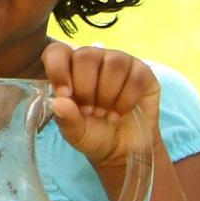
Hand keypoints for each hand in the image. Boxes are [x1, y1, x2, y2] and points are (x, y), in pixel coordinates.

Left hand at [41, 40, 162, 171]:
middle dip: (86, 89)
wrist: (123, 148)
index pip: (57, 52)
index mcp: (70, 69)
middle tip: (90, 111)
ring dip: (107, 94)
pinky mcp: (142, 73)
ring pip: (113, 63)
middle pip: (86, 56)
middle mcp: (94, 59)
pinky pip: (136, 77)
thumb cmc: (94, 133)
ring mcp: (119, 63)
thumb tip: (58, 101)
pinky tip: (120, 113)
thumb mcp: (75, 132)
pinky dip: (127, 100)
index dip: (58, 69)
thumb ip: (65, 117)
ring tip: (104, 113)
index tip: (64, 94)